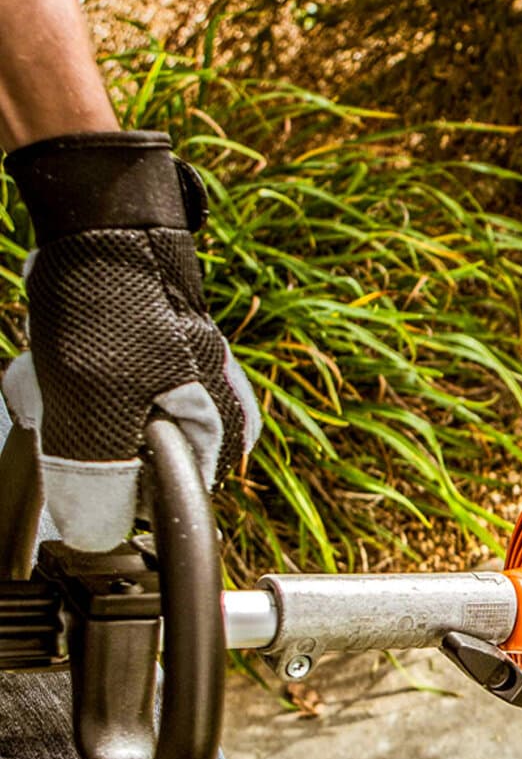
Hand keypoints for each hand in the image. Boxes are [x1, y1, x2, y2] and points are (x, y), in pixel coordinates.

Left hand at [2, 131, 259, 550]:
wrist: (105, 223)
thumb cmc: (109, 304)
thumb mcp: (93, 405)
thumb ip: (98, 479)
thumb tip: (95, 535)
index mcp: (222, 436)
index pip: (159, 508)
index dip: (107, 491)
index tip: (79, 446)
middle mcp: (216, 419)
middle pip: (131, 472)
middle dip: (85, 446)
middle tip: (70, 399)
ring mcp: (185, 391)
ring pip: (108, 438)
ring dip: (71, 415)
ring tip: (63, 370)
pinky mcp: (155, 369)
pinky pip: (101, 405)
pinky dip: (72, 391)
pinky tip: (64, 359)